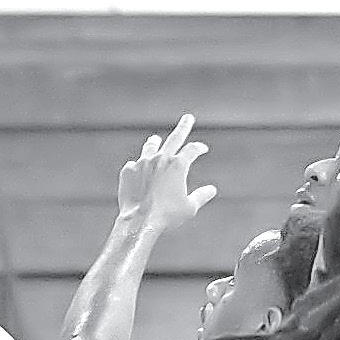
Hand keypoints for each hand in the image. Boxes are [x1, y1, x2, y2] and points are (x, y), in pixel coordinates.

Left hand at [117, 115, 216, 233]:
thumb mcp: (190, 207)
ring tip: (156, 139)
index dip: (199, 148)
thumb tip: (212, 190)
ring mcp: (142, 163)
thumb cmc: (167, 216)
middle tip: (188, 118)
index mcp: (178, 165)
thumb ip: (201, 196)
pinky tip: (138, 168)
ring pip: (150, 147)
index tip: (202, 148)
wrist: (140, 221)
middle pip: (174, 138)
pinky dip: (139, 166)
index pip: (192, 150)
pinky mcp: (128, 171)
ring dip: (155, 142)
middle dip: (183, 126)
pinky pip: (134, 164)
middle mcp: (160, 159)